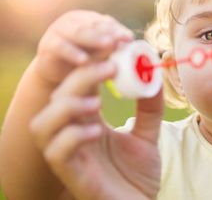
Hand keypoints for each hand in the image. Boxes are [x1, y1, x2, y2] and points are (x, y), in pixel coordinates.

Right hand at [30, 61, 163, 199]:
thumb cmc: (137, 175)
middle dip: (82, 77)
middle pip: (60, 96)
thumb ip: (150, 108)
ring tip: (97, 103)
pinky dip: (71, 137)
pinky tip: (95, 132)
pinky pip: (56, 153)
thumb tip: (154, 75)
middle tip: (110, 66)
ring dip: (67, 106)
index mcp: (89, 121)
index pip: (80, 85)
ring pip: (44, 123)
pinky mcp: (72, 176)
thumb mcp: (148, 135)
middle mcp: (73, 133)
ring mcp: (70, 155)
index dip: (92, 64)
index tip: (114, 48)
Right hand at [35, 10, 132, 85]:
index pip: (105, 22)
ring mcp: (59, 31)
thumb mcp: (99, 53)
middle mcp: (73, 21)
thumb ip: (111, 47)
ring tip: (108, 45)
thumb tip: (130, 44)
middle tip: (120, 40)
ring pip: (78, 33)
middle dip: (108, 32)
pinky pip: (61, 47)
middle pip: (93, 25)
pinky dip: (73, 53)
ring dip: (94, 39)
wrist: (57, 74)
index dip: (118, 30)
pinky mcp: (48, 45)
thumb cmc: (84, 60)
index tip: (130, 39)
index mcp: (88, 20)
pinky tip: (84, 60)